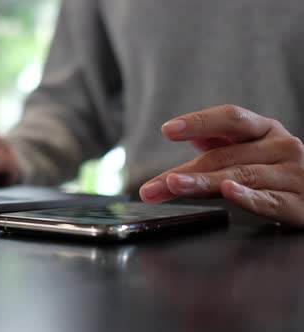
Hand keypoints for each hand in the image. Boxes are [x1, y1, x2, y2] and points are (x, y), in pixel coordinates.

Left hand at [139, 104, 303, 225]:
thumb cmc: (279, 169)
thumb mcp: (255, 148)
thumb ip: (224, 141)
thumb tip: (194, 134)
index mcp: (265, 129)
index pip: (230, 118)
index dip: (199, 121)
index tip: (167, 130)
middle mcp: (281, 146)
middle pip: (224, 155)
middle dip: (184, 171)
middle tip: (154, 185)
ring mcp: (293, 174)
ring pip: (241, 176)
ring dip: (204, 182)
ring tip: (175, 185)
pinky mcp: (301, 203)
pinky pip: (270, 200)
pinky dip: (248, 198)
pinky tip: (228, 193)